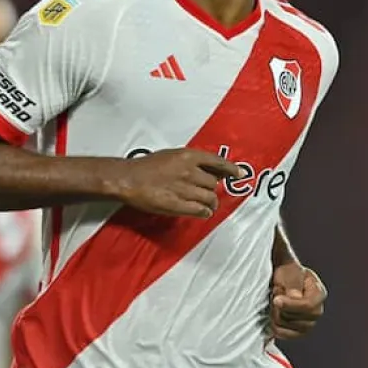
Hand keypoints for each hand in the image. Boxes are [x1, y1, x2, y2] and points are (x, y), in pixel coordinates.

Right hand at [116, 149, 244, 217]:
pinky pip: (200, 210)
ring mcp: (184, 189)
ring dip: (211, 202)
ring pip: (210, 198)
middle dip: (213, 189)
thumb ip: (190, 161)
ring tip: (208, 205)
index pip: (217, 162)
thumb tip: (208, 169)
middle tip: (209, 192)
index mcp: (188, 156)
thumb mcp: (171, 155)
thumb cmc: (146, 166)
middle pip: (214, 183)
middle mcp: (190, 171)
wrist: (128, 178)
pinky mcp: (178, 205)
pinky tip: (204, 212)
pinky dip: (205, 212)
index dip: (231, 169)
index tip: (239, 173)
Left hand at [270, 264, 325, 339]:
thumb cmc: (286, 272)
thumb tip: (295, 297)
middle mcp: (317, 311)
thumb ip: (293, 282)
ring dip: (276, 316)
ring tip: (274, 304)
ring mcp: (309, 323)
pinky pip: (285, 335)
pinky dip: (275, 326)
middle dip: (281, 309)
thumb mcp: (289, 270)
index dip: (290, 305)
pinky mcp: (298, 332)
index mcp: (319, 293)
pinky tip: (273, 315)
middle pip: (298, 320)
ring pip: (290, 328)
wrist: (280, 280)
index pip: (308, 306)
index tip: (275, 300)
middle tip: (274, 296)